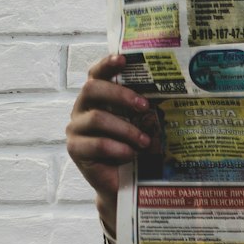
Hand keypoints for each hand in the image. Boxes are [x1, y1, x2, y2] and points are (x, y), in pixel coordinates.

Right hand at [65, 54, 150, 202]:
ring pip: (97, 118)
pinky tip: (131, 155)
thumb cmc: (132, 149)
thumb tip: (168, 94)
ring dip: (125, 129)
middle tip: (145, 106)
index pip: (96, 74)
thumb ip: (141, 110)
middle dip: (121, 95)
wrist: (121, 184)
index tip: (123, 59)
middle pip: (92, 89)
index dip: (107, 64)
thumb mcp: (138, 126)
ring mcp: (76, 129)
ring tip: (145, 141)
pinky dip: (118, 149)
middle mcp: (82, 109)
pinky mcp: (75, 149)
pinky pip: (97, 144)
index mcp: (96, 98)